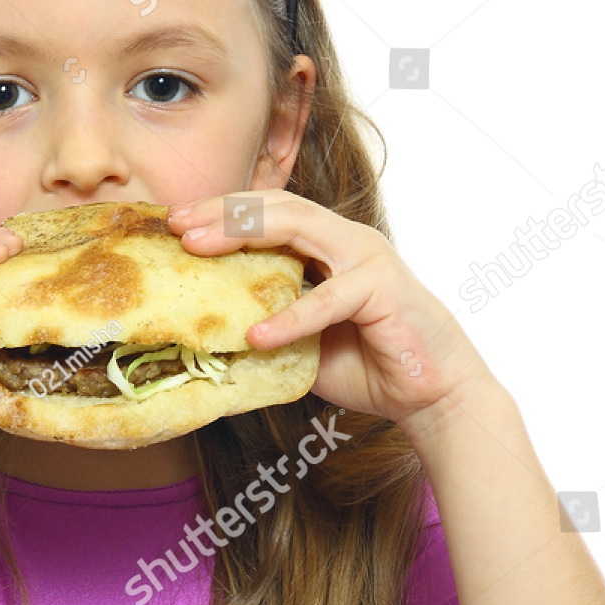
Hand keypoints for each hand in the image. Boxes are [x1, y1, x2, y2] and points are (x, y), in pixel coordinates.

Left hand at [165, 189, 500, 438]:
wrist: (430, 396)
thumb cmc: (367, 365)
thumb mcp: (301, 340)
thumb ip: (264, 321)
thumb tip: (204, 328)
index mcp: (326, 246)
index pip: (268, 212)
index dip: (221, 212)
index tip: (175, 222)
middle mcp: (346, 241)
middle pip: (277, 207)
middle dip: (222, 211)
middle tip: (177, 224)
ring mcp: (367, 258)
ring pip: (299, 227)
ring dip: (243, 233)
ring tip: (198, 249)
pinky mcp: (383, 289)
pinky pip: (327, 299)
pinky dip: (290, 317)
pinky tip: (256, 335)